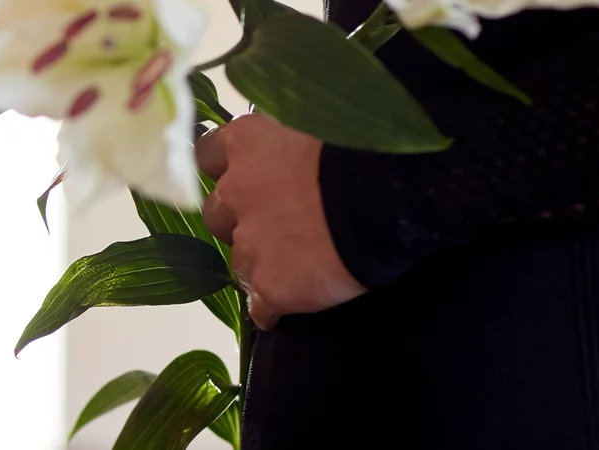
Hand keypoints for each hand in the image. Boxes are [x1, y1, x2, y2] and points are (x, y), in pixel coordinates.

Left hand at [195, 114, 365, 329]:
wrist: (391, 195)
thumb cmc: (367, 144)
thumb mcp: (319, 122)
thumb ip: (292, 137)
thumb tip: (295, 147)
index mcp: (247, 143)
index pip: (207, 156)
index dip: (225, 171)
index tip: (244, 177)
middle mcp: (235, 192)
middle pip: (217, 214)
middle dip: (239, 221)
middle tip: (279, 224)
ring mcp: (249, 243)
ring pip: (238, 263)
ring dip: (259, 264)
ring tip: (296, 267)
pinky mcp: (269, 286)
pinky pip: (260, 307)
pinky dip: (272, 307)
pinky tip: (290, 307)